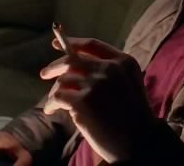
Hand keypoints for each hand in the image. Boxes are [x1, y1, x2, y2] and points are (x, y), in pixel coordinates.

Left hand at [40, 37, 155, 162]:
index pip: (92, 45)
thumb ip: (108, 73)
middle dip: (55, 66)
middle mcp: (109, 68)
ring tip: (53, 103)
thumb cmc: (133, 116)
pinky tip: (52, 110)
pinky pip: (58, 96)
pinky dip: (51, 104)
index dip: (72, 43)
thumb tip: (75, 67)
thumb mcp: (129, 85)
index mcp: (123, 62)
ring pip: (63, 80)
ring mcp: (96, 84)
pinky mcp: (83, 101)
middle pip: (72, 60)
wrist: (139, 141)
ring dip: (55, 92)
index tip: (56, 43)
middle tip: (44, 74)